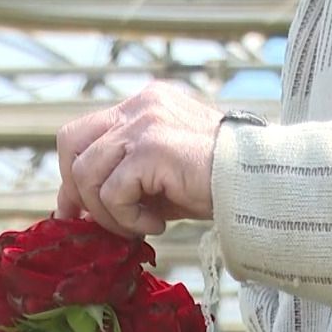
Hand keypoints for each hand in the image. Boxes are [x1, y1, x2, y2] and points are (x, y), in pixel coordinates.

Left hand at [55, 82, 221, 237]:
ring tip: (140, 226)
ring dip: (107, 213)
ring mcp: (144, 123)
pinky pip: (112, 192)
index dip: (72, 174)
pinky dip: (129, 219)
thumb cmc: (219, 184)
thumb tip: (84, 209)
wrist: (261, 182)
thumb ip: (127, 179)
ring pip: (87, 173)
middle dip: (75, 189)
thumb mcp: (163, 175)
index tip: (73, 210)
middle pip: (71, 142)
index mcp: (143, 105)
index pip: (84, 132)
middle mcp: (140, 106)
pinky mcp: (151, 148)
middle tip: (92, 222)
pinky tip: (158, 224)